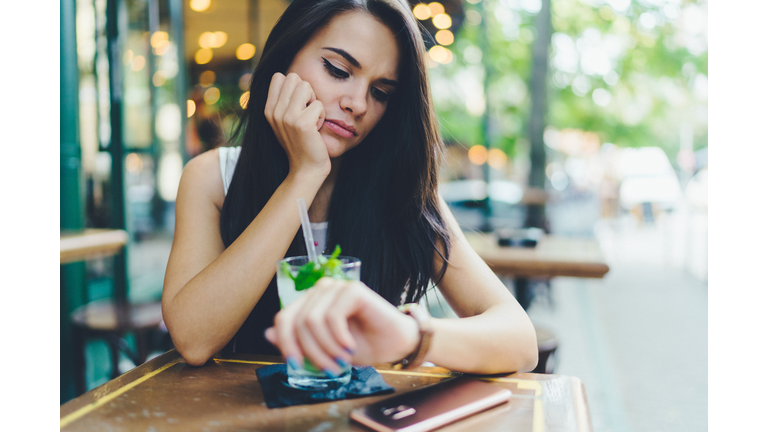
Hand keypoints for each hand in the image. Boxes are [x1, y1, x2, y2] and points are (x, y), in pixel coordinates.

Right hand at [264, 72, 329, 176]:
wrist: (306, 169)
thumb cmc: (300, 143)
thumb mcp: (285, 120)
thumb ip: (284, 100)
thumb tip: (292, 77)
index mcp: (268, 109)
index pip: (280, 76)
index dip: (294, 87)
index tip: (298, 106)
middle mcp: (274, 111)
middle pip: (295, 78)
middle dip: (306, 92)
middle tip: (307, 112)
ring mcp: (287, 117)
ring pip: (306, 86)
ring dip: (314, 102)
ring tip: (311, 120)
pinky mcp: (302, 123)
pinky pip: (319, 104)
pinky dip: (321, 116)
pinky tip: (316, 130)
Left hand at [264, 278, 419, 374]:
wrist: (394, 344)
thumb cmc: (362, 345)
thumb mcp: (323, 349)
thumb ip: (297, 341)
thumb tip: (268, 333)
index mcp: (310, 302)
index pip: (283, 319)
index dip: (286, 344)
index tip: (295, 366)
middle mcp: (321, 290)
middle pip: (297, 322)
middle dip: (310, 352)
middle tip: (328, 369)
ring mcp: (337, 287)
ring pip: (312, 321)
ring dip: (326, 348)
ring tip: (341, 361)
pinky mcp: (353, 290)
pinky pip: (332, 317)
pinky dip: (338, 338)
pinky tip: (349, 347)